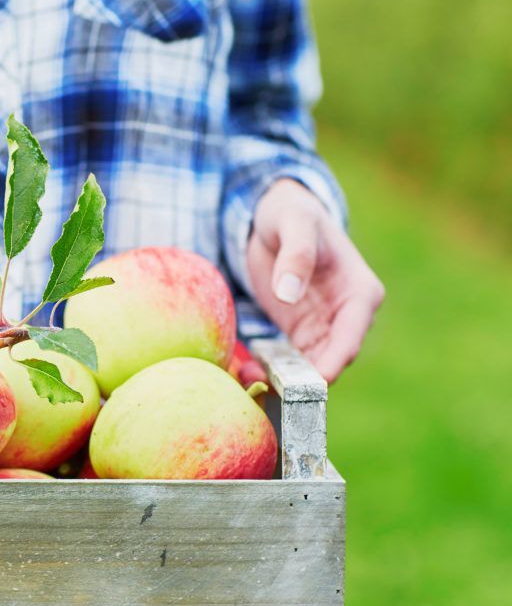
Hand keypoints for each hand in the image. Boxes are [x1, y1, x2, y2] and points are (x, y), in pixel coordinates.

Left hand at [246, 179, 384, 383]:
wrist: (275, 216)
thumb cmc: (292, 214)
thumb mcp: (294, 224)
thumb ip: (297, 255)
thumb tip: (289, 293)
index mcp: (359, 293)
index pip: (351, 338)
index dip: (332, 363)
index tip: (310, 384)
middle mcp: (346, 317)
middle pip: (331, 361)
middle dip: (305, 381)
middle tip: (271, 391)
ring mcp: (322, 328)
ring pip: (309, 368)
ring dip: (284, 382)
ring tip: (250, 381)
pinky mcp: (298, 334)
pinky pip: (288, 361)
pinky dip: (270, 371)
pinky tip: (245, 373)